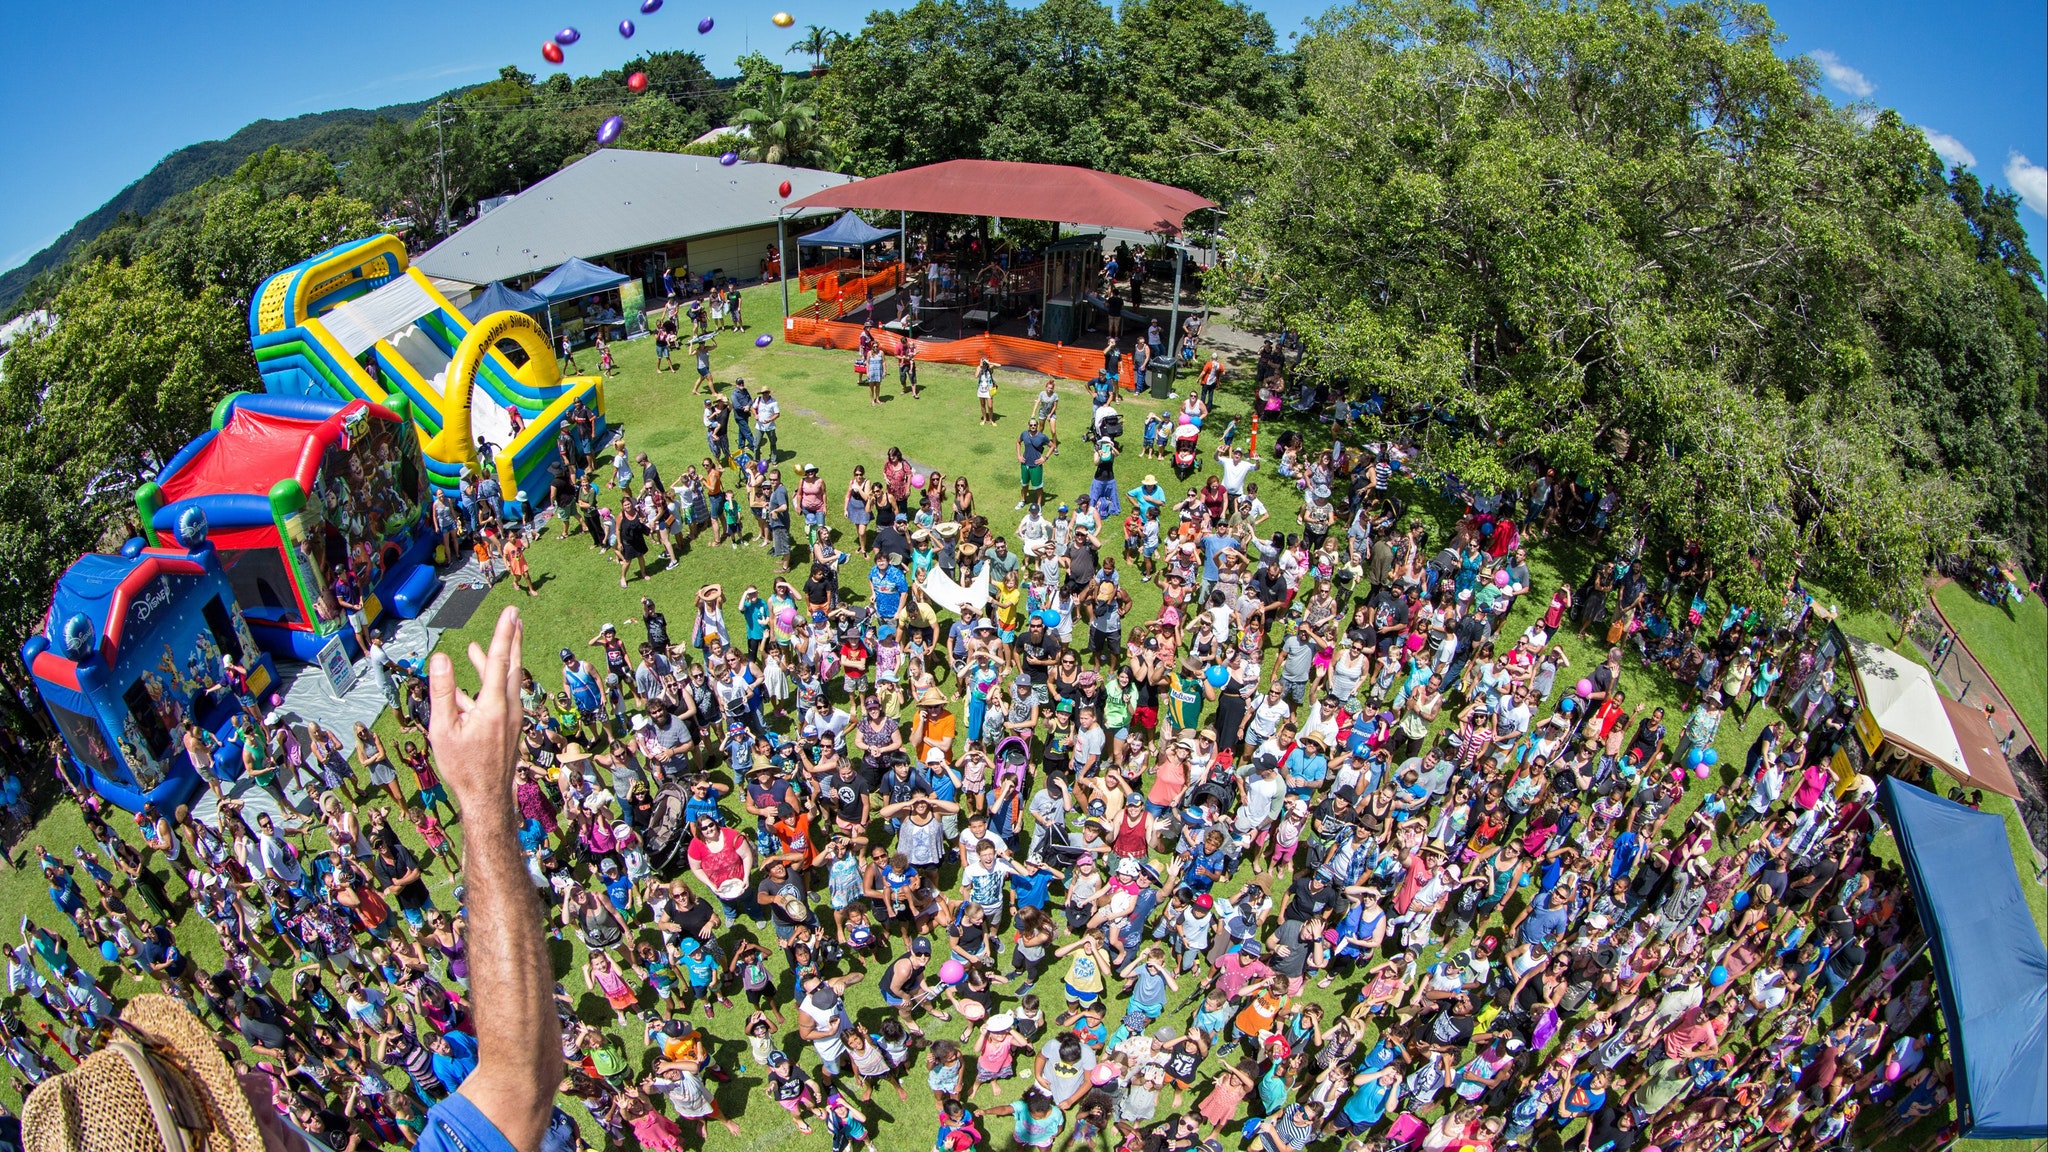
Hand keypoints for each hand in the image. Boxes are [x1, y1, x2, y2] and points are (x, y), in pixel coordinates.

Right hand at [427, 607, 524, 807]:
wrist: (487, 798)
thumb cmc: (464, 767)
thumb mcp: (443, 729)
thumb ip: (442, 691)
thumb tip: (441, 658)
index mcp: (493, 705)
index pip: (499, 659)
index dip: (503, 633)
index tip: (510, 612)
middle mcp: (508, 707)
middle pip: (510, 665)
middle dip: (511, 639)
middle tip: (514, 617)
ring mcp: (511, 718)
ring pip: (504, 682)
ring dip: (493, 663)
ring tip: (477, 649)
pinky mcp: (508, 728)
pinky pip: (498, 698)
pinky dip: (485, 687)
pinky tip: (465, 691)